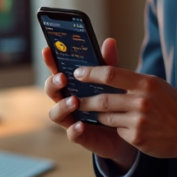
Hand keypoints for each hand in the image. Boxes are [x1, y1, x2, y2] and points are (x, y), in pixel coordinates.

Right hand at [42, 38, 137, 169]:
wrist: (129, 127)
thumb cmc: (115, 99)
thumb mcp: (113, 79)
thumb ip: (109, 63)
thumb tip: (109, 41)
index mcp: (72, 84)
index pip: (57, 70)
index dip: (50, 61)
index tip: (47, 50)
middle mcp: (67, 100)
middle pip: (51, 91)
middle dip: (53, 83)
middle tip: (62, 78)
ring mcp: (72, 118)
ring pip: (55, 114)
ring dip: (61, 106)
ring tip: (74, 101)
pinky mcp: (81, 135)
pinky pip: (72, 134)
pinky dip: (74, 130)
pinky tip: (80, 125)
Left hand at [74, 64, 176, 161]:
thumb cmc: (171, 105)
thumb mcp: (156, 84)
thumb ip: (133, 79)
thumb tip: (107, 72)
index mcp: (146, 83)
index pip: (111, 74)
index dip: (91, 72)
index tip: (78, 72)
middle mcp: (141, 101)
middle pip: (102, 99)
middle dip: (85, 100)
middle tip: (74, 99)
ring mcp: (138, 121)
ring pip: (105, 116)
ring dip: (98, 115)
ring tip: (96, 112)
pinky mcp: (136, 137)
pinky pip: (116, 130)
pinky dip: (115, 127)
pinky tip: (123, 126)